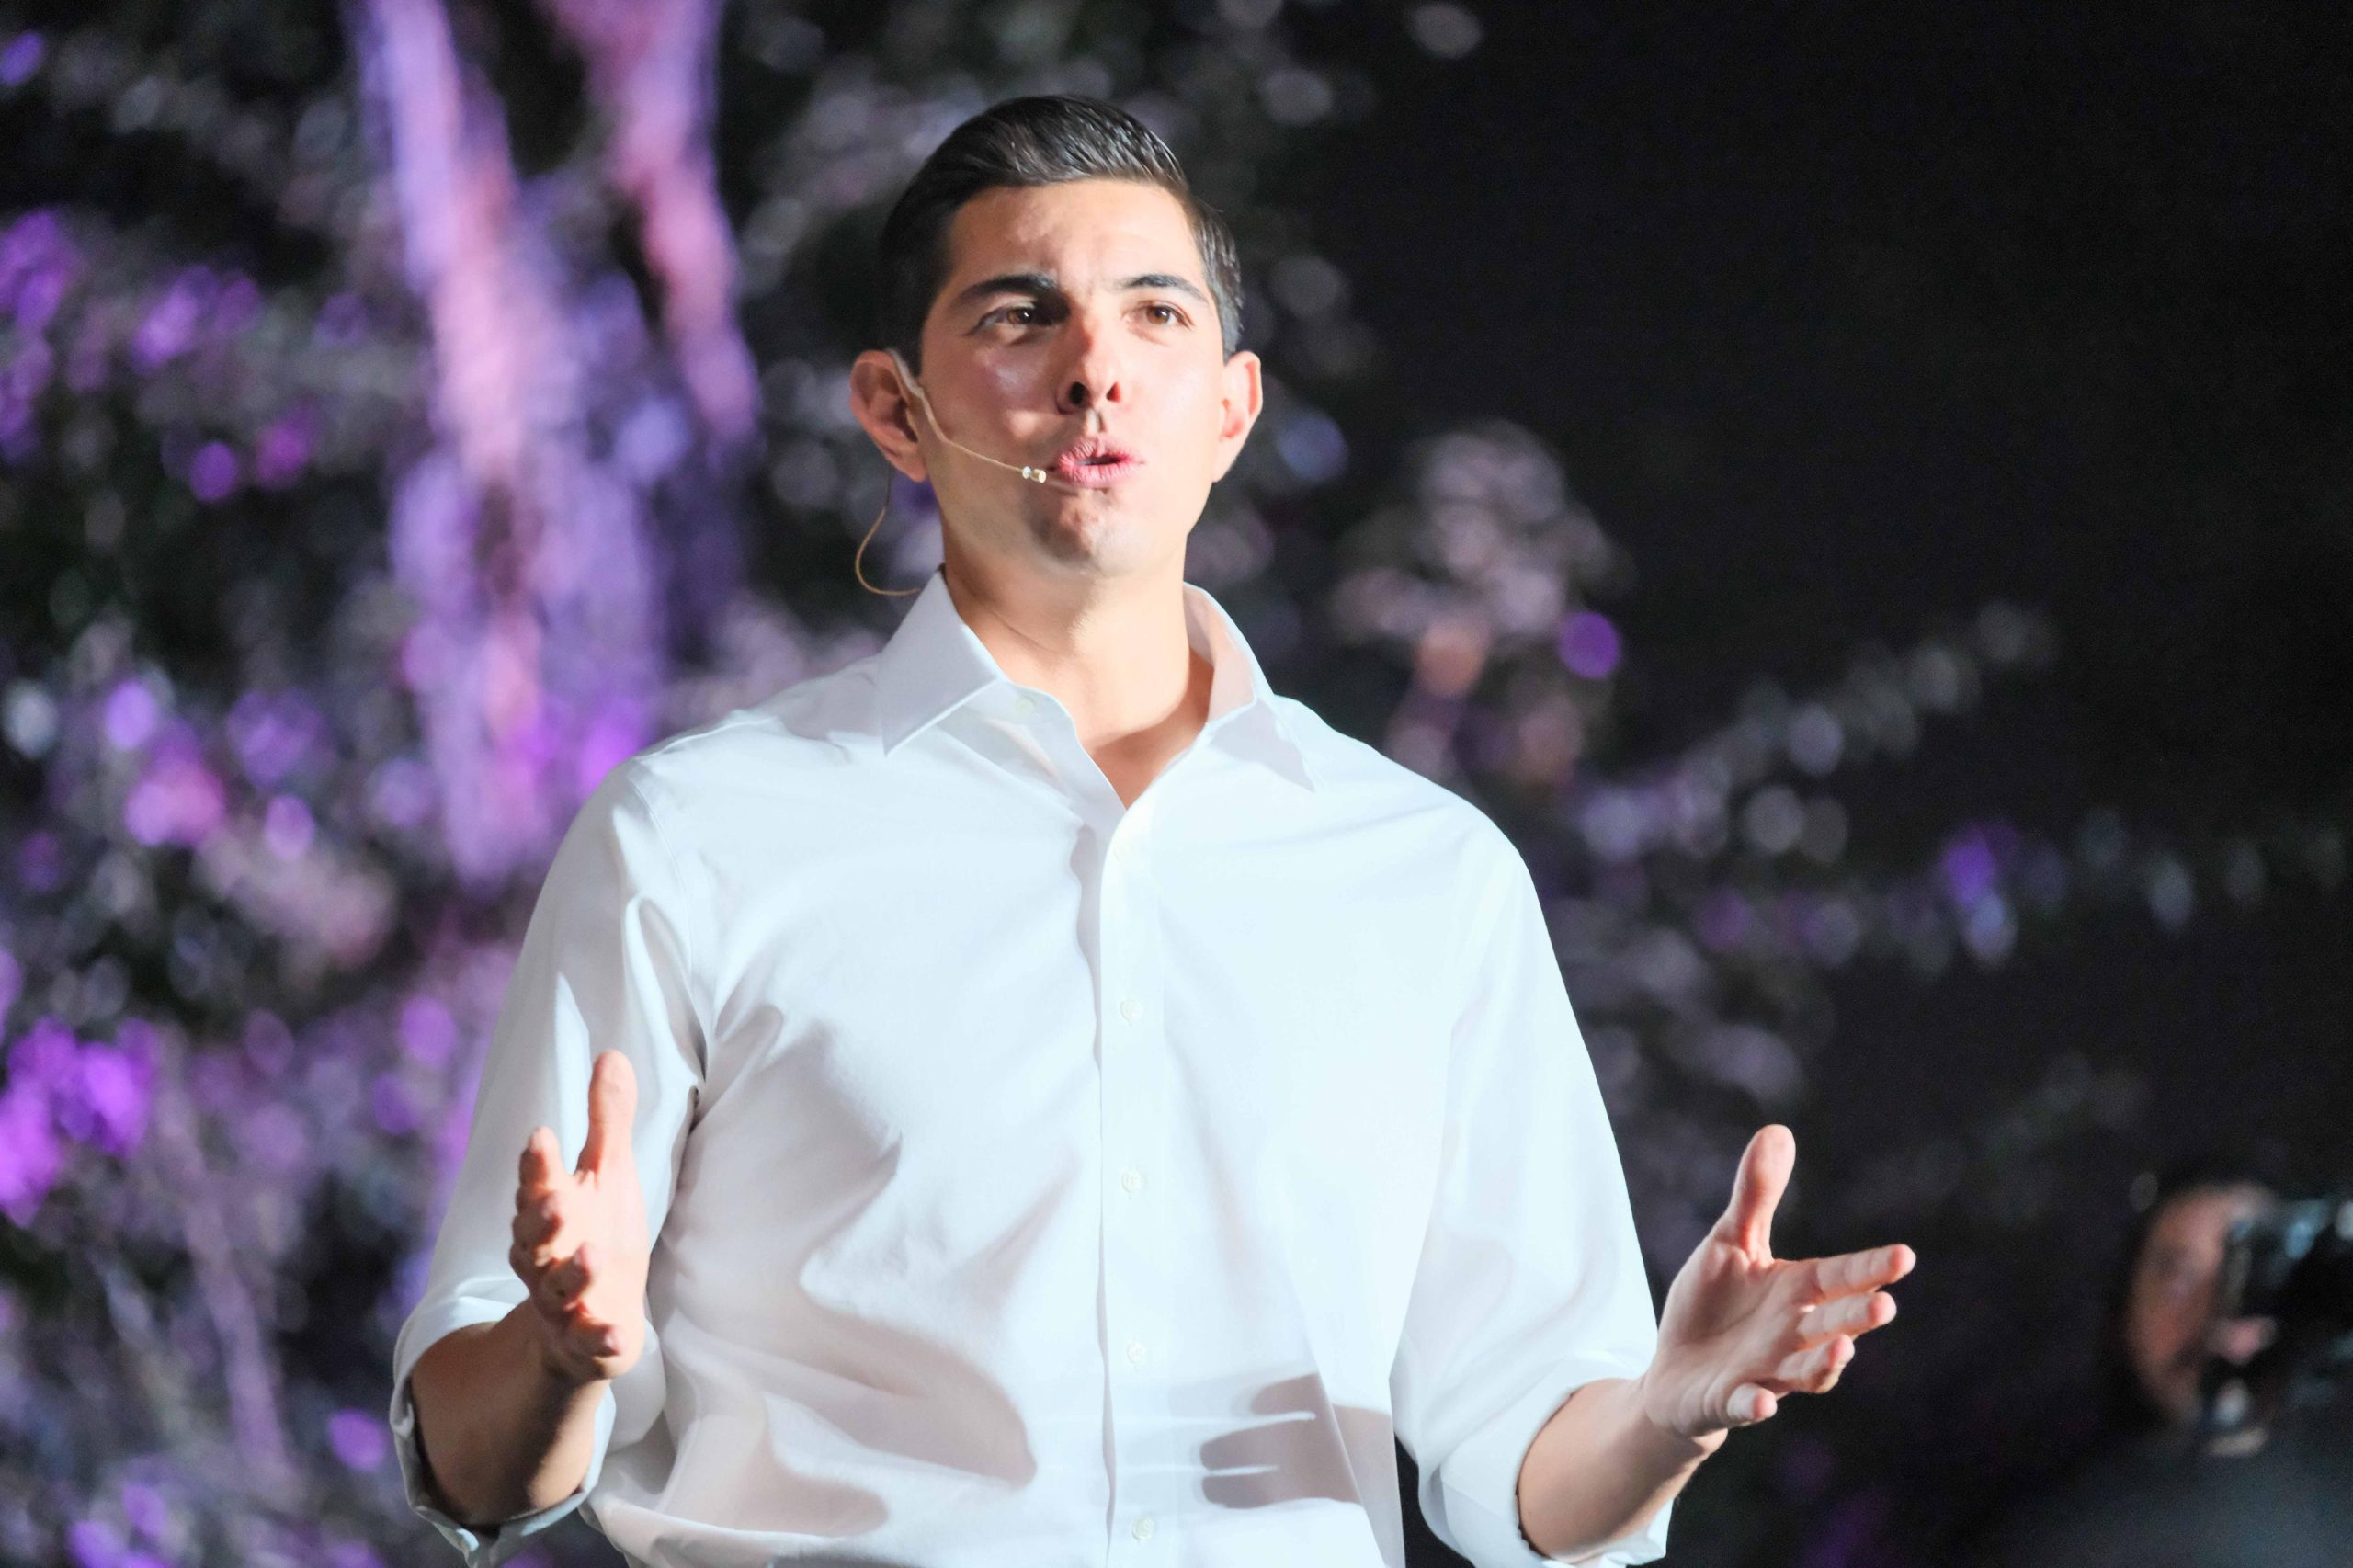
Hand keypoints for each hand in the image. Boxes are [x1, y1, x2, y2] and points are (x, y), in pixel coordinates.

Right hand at [508, 1051, 649, 1387]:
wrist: (585, 1325)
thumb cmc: (594, 1234)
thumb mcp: (606, 1177)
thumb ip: (606, 1121)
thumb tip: (612, 1053)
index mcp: (549, 1212)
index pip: (536, 1184)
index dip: (537, 1165)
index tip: (543, 1135)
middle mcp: (546, 1257)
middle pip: (532, 1238)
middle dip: (541, 1219)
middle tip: (557, 1200)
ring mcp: (563, 1303)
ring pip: (557, 1289)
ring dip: (573, 1274)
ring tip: (591, 1256)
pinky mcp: (584, 1341)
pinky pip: (587, 1343)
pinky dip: (598, 1339)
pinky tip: (613, 1334)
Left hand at [1637, 1124, 1914, 1440]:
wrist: (1676, 1373)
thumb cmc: (1714, 1305)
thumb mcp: (1731, 1243)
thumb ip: (1757, 1195)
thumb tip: (1778, 1130)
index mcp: (1798, 1293)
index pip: (1841, 1278)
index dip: (1871, 1269)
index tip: (1904, 1256)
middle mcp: (1793, 1336)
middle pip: (1833, 1325)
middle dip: (1858, 1317)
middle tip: (1883, 1305)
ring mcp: (1766, 1373)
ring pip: (1805, 1373)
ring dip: (1824, 1364)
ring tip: (1843, 1347)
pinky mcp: (1731, 1402)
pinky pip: (1746, 1407)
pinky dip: (1754, 1406)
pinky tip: (1762, 1404)